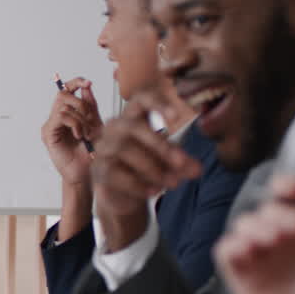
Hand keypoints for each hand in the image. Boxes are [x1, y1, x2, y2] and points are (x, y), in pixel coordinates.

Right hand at [41, 77, 101, 186]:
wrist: (87, 173)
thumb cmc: (92, 152)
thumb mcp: (96, 124)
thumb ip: (91, 106)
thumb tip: (87, 87)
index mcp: (67, 114)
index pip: (66, 91)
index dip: (75, 82)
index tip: (88, 82)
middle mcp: (56, 118)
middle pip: (63, 94)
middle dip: (81, 103)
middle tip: (89, 118)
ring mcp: (50, 126)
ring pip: (63, 106)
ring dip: (80, 118)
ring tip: (86, 133)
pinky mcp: (47, 134)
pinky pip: (60, 117)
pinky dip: (74, 123)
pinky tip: (79, 135)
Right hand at [91, 92, 200, 250]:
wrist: (123, 194)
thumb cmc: (146, 168)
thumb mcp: (168, 162)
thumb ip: (182, 163)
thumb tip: (196, 170)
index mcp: (134, 117)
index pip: (140, 99)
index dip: (156, 103)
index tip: (176, 116)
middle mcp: (115, 128)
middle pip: (133, 127)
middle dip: (160, 145)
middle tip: (182, 162)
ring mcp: (103, 147)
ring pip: (124, 150)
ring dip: (152, 167)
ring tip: (172, 183)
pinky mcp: (98, 168)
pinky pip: (116, 173)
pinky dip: (138, 184)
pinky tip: (154, 191)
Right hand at [215, 175, 294, 293]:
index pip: (290, 199)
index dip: (287, 187)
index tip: (287, 188)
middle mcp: (286, 245)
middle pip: (266, 210)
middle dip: (275, 213)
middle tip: (291, 229)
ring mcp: (264, 261)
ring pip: (243, 227)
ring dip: (254, 228)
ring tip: (272, 242)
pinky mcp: (244, 279)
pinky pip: (226, 251)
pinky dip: (234, 246)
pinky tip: (250, 251)